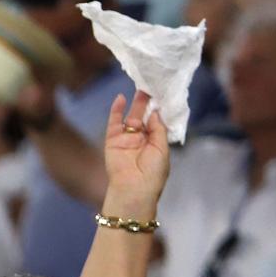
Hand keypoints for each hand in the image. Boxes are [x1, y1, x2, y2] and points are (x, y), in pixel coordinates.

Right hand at [99, 91, 169, 217]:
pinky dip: (116, 110)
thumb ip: (158, 129)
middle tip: (152, 86)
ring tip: (141, 88)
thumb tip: (154, 111)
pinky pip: (114, 122)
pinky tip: (120, 98)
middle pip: (143, 117)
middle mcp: (140, 139)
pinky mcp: (112, 140)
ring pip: (130, 117)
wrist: (133, 189)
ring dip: (135, 103)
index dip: (159, 109)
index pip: (156, 122)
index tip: (163, 94)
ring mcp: (126, 139)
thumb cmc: (153, 173)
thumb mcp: (162, 149)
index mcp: (154, 143)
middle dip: (148, 103)